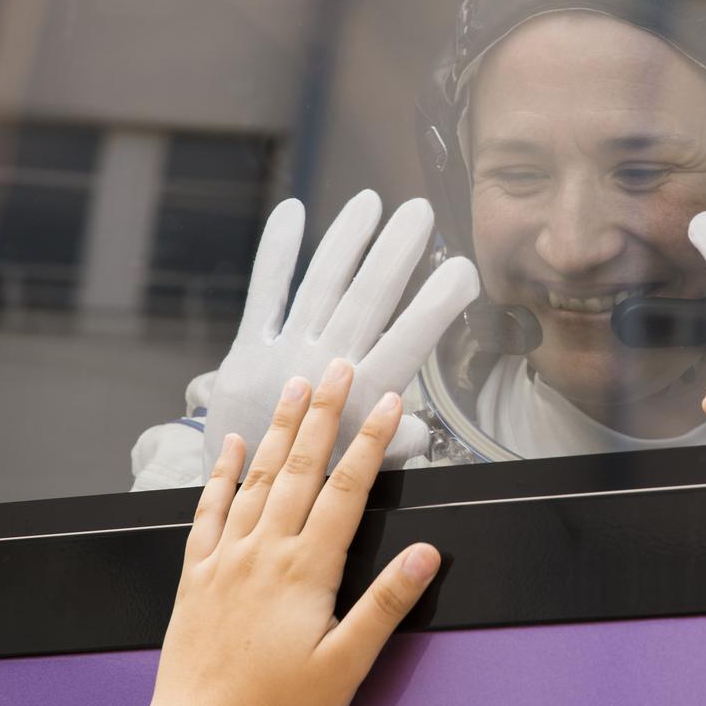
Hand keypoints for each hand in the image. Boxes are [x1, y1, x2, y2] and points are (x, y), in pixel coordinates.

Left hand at [144, 360, 441, 705]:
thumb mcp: (346, 665)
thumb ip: (386, 603)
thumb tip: (427, 555)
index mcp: (304, 570)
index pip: (347, 489)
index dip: (371, 442)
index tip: (389, 403)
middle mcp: (262, 552)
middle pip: (299, 467)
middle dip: (323, 413)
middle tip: (338, 370)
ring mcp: (225, 559)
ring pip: (255, 477)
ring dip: (277, 429)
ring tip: (294, 389)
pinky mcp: (196, 576)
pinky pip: (207, 511)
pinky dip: (218, 474)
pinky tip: (227, 447)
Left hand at [202, 190, 478, 476]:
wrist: (241, 503)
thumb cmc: (316, 486)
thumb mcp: (367, 480)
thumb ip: (394, 449)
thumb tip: (418, 431)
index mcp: (360, 404)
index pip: (408, 343)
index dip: (437, 305)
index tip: (464, 272)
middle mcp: (323, 373)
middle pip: (366, 301)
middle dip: (396, 253)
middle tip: (421, 214)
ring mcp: (282, 357)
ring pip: (321, 287)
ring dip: (346, 241)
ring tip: (370, 202)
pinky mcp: (246, 351)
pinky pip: (264, 293)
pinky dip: (276, 253)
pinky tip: (292, 212)